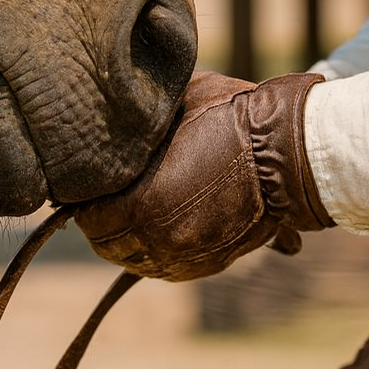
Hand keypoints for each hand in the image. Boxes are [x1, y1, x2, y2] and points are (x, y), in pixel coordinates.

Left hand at [76, 69, 332, 280]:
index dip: (80, 198)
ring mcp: (186, 256)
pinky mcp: (208, 263)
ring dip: (122, 239)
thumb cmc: (233, 118)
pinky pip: (162, 267)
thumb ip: (142, 115)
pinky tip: (153, 226)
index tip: (81, 180)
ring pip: (132, 261)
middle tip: (98, 196)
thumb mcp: (178, 100)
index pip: (87, 216)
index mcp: (144, 203)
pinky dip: (150, 251)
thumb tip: (115, 106)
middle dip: (97, 221)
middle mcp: (160, 239)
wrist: (288, 153)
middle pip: (105, 243)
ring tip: (125, 211)